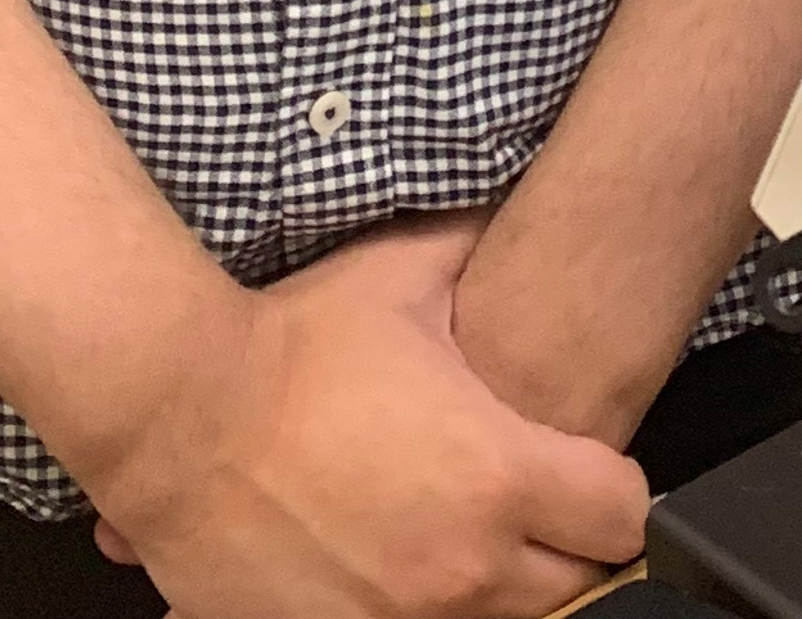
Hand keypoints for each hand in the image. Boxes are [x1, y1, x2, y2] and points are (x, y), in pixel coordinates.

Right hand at [88, 216, 648, 618]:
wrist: (178, 416)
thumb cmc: (290, 346)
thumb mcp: (401, 271)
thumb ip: (479, 250)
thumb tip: (523, 222)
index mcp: (496, 476)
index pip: (624, 516)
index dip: (612, 486)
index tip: (585, 466)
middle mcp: (464, 569)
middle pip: (576, 589)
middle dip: (564, 544)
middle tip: (525, 498)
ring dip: (496, 582)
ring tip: (455, 526)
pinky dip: (418, 608)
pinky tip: (391, 558)